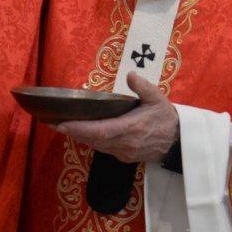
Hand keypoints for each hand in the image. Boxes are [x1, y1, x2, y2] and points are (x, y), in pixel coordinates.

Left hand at [54, 71, 179, 162]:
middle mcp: (124, 143)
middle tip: (53, 123)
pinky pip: (103, 149)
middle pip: (92, 140)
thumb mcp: (158, 98)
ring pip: (96, 146)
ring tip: (62, 127)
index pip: (99, 130)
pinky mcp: (125, 157)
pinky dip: (91, 141)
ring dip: (79, 137)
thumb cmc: (167, 117)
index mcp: (131, 128)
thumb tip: (130, 75)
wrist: (179, 142)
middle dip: (72, 132)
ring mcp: (124, 152)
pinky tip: (83, 133)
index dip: (79, 128)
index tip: (62, 124)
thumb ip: (143, 87)